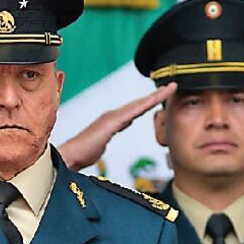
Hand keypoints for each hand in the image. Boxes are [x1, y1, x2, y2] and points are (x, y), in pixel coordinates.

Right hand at [57, 82, 176, 171]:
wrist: (70, 156)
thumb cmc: (84, 152)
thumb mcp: (104, 141)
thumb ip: (113, 131)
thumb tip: (122, 124)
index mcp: (114, 120)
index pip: (137, 109)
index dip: (151, 101)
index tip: (164, 95)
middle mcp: (114, 115)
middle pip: (140, 103)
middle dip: (157, 95)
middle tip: (173, 86)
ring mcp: (111, 118)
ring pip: (137, 106)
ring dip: (153, 97)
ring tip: (168, 90)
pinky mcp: (109, 124)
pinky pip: (129, 114)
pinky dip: (141, 107)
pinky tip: (151, 103)